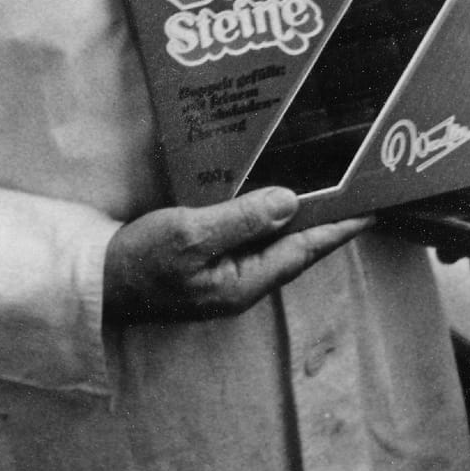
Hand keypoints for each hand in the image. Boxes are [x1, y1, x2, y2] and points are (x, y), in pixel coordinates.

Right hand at [103, 188, 369, 324]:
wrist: (97, 282)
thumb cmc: (141, 262)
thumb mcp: (190, 235)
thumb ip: (241, 219)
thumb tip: (290, 202)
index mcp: (244, 283)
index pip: (304, 250)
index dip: (338, 228)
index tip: (372, 209)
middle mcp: (242, 282)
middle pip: (294, 247)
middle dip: (325, 220)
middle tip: (354, 190)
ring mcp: (225, 274)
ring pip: (272, 241)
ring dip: (296, 216)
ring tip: (323, 188)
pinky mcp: (209, 262)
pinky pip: (248, 236)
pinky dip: (263, 215)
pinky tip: (266, 195)